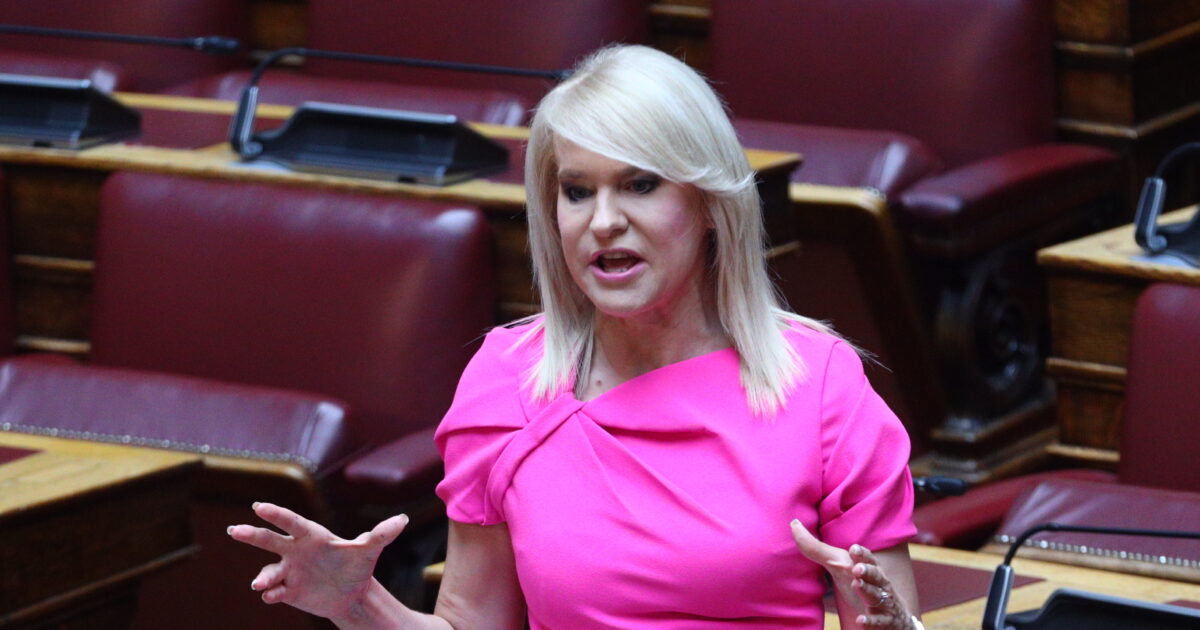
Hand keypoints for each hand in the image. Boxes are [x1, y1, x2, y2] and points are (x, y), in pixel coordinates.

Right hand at [228, 502, 408, 618]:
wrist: (351, 595)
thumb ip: (381, 534)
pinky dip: (272, 594)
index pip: (291, 522)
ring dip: (263, 576)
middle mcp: (295, 551)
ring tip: (259, 584)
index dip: (277, 514)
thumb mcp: (369, 550)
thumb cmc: (357, 566)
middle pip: (270, 540)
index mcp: (311, 536)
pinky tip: (272, 596)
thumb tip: (403, 519)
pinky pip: (275, 592)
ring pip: (269, 571)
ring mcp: (289, 571)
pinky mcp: (288, 591)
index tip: (258, 506)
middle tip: (235, 530)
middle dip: (253, 535)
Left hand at [790, 519, 914, 628]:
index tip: (854, 548)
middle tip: (857, 568)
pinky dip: (871, 621)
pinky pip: (879, 620)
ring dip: (868, 590)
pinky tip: (860, 620)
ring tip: (857, 585)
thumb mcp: (840, 566)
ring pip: (878, 595)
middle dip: (868, 570)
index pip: (867, 558)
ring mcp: (883, 601)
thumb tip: (794, 524)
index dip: (862, 553)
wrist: (891, 614)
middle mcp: (878, 582)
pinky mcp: (884, 620)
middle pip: (876, 574)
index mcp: (868, 567)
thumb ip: (817, 549)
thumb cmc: (860, 583)